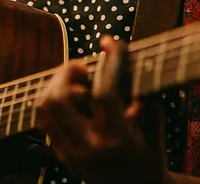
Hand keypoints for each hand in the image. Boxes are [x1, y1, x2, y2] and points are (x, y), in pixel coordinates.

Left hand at [35, 36, 168, 183]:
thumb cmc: (151, 157)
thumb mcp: (155, 125)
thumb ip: (143, 92)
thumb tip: (127, 59)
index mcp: (116, 139)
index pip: (104, 92)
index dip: (107, 62)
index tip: (109, 44)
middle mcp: (87, 148)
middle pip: (57, 100)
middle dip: (65, 74)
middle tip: (83, 67)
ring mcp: (70, 154)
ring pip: (44, 109)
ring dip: (55, 86)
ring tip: (76, 81)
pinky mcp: (62, 156)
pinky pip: (45, 121)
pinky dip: (54, 102)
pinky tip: (72, 98)